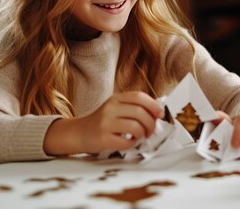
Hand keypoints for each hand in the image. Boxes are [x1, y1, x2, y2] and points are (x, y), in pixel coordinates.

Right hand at [44, 91, 163, 154]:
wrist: (79, 133)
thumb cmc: (103, 122)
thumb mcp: (116, 108)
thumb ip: (134, 108)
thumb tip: (157, 113)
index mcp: (116, 98)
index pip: (139, 96)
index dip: (153, 105)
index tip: (159, 114)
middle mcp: (110, 108)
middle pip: (140, 113)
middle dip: (151, 124)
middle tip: (150, 131)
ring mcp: (105, 123)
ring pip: (135, 127)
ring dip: (142, 134)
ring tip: (139, 136)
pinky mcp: (103, 138)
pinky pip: (126, 142)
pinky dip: (132, 144)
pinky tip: (128, 142)